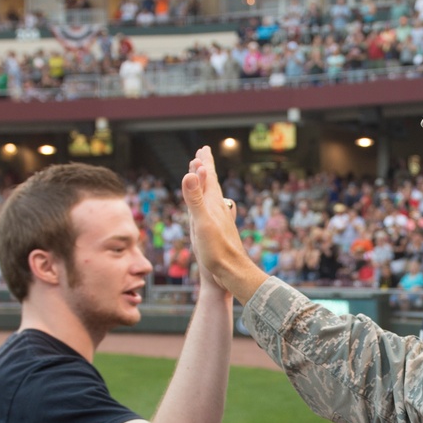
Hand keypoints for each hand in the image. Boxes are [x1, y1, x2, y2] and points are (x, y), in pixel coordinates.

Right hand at [182, 146, 266, 302]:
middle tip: (202, 155)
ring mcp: (219, 221)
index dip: (204, 164)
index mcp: (213, 205)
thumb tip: (191, 173)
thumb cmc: (217, 251)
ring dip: (207, 184)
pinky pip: (213, 211)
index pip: (209, 178)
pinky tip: (213, 208)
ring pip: (213, 197)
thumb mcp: (202, 223)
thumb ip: (195, 198)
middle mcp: (218, 210)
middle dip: (206, 169)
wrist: (232, 273)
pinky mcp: (219, 232)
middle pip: (212, 184)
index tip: (202, 150)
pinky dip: (209, 203)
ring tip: (204, 176)